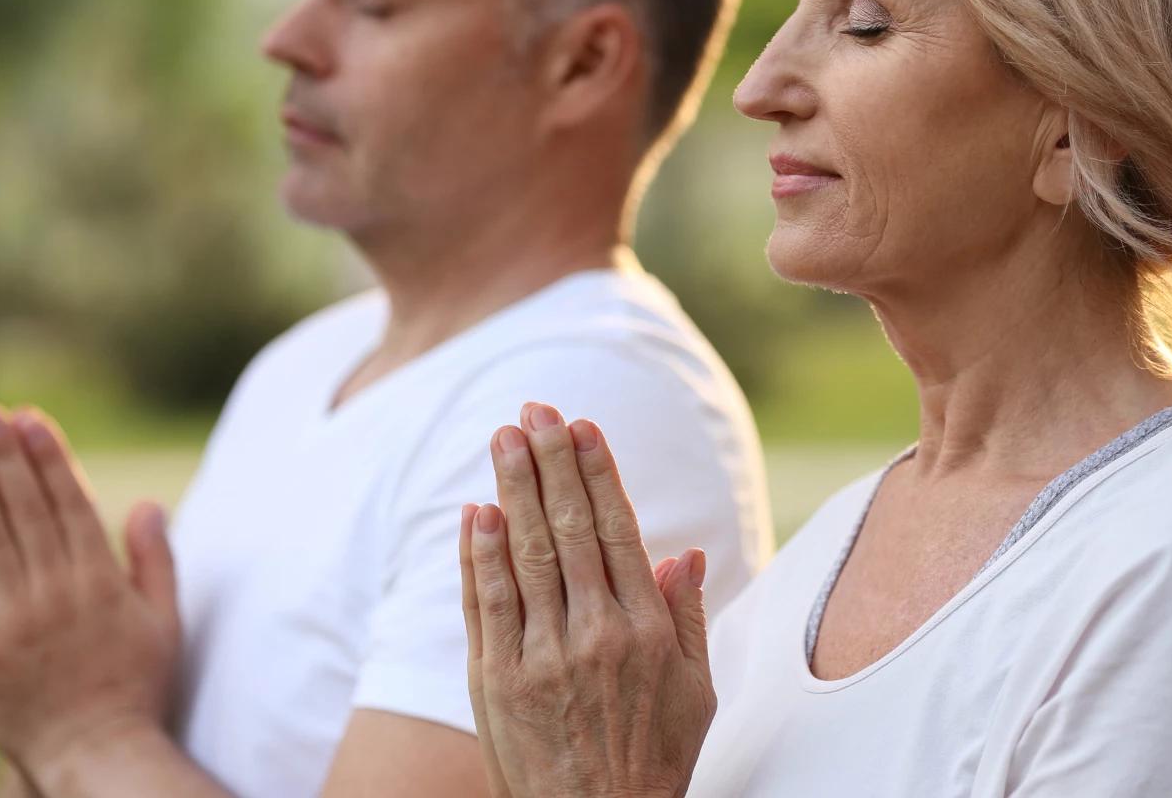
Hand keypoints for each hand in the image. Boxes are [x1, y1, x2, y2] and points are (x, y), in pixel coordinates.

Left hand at [0, 405, 182, 789]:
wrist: (96, 752)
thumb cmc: (139, 688)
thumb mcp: (166, 622)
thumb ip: (156, 561)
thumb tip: (148, 505)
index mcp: (102, 581)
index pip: (69, 503)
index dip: (49, 458)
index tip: (32, 420)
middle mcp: (55, 592)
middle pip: (25, 510)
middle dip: (5, 457)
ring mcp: (12, 619)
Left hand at [460, 402, 714, 797]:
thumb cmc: (651, 761)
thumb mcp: (695, 692)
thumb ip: (686, 617)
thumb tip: (683, 552)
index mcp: (644, 632)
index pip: (616, 530)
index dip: (597, 473)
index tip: (582, 426)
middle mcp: (592, 636)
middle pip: (566, 530)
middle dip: (549, 463)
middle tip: (534, 410)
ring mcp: (539, 659)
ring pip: (524, 555)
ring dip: (512, 489)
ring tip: (502, 438)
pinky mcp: (495, 683)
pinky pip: (486, 605)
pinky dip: (479, 555)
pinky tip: (476, 512)